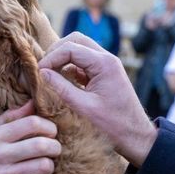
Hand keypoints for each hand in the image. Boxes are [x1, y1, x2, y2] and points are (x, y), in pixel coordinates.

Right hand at [0, 99, 60, 173]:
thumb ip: (11, 118)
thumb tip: (33, 102)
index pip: (32, 123)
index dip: (49, 126)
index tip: (51, 132)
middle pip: (42, 145)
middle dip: (55, 147)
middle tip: (54, 149)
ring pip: (43, 167)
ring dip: (48, 166)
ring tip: (43, 165)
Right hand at [38, 32, 157, 166]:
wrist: (135, 134)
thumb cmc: (113, 124)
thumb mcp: (83, 107)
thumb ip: (61, 87)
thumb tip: (42, 72)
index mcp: (105, 64)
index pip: (71, 48)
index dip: (51, 58)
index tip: (39, 72)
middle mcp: (107, 58)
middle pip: (76, 40)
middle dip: (57, 51)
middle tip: (43, 68)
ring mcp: (107, 64)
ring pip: (80, 48)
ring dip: (63, 57)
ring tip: (49, 73)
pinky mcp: (104, 73)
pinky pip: (84, 61)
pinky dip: (70, 65)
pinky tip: (61, 79)